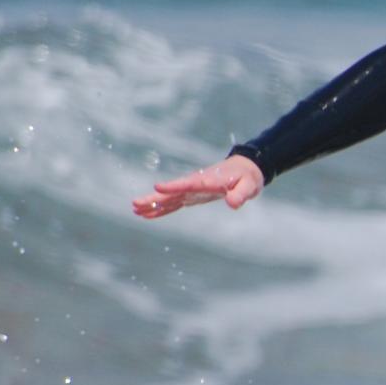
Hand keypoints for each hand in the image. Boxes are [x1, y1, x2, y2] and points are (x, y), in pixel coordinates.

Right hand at [132, 154, 264, 218]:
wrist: (246, 170)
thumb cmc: (248, 177)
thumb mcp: (249, 186)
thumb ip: (241, 194)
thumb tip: (233, 203)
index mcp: (207, 181)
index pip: (188, 184)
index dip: (173, 186)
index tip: (157, 187)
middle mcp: (195, 185)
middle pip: (172, 192)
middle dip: (154, 198)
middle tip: (135, 204)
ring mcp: (192, 190)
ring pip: (169, 198)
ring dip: (153, 204)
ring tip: (135, 210)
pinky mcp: (192, 196)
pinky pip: (174, 203)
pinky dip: (162, 209)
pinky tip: (148, 214)